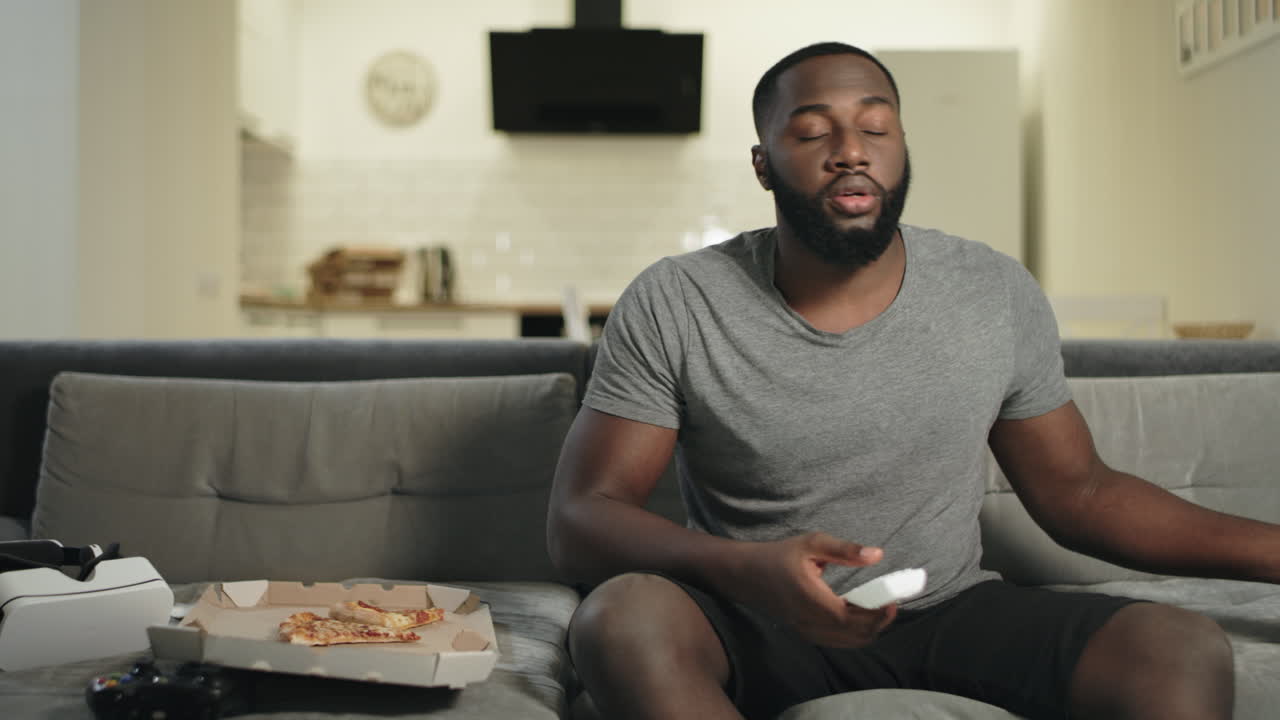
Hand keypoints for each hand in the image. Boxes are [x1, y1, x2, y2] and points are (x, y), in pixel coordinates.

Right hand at [728, 531, 897, 647]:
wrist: (745, 574)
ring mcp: (806, 631)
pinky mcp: (805, 633)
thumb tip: (877, 555)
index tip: (893, 601)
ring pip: (847, 642)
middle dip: (877, 623)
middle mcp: (809, 621)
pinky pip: (837, 641)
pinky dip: (854, 633)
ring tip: (878, 609)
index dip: (876, 615)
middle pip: (854, 635)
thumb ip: (845, 550)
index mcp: (811, 600)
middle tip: (890, 603)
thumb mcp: (811, 544)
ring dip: (868, 629)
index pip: (851, 619)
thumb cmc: (778, 556)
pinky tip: (859, 615)